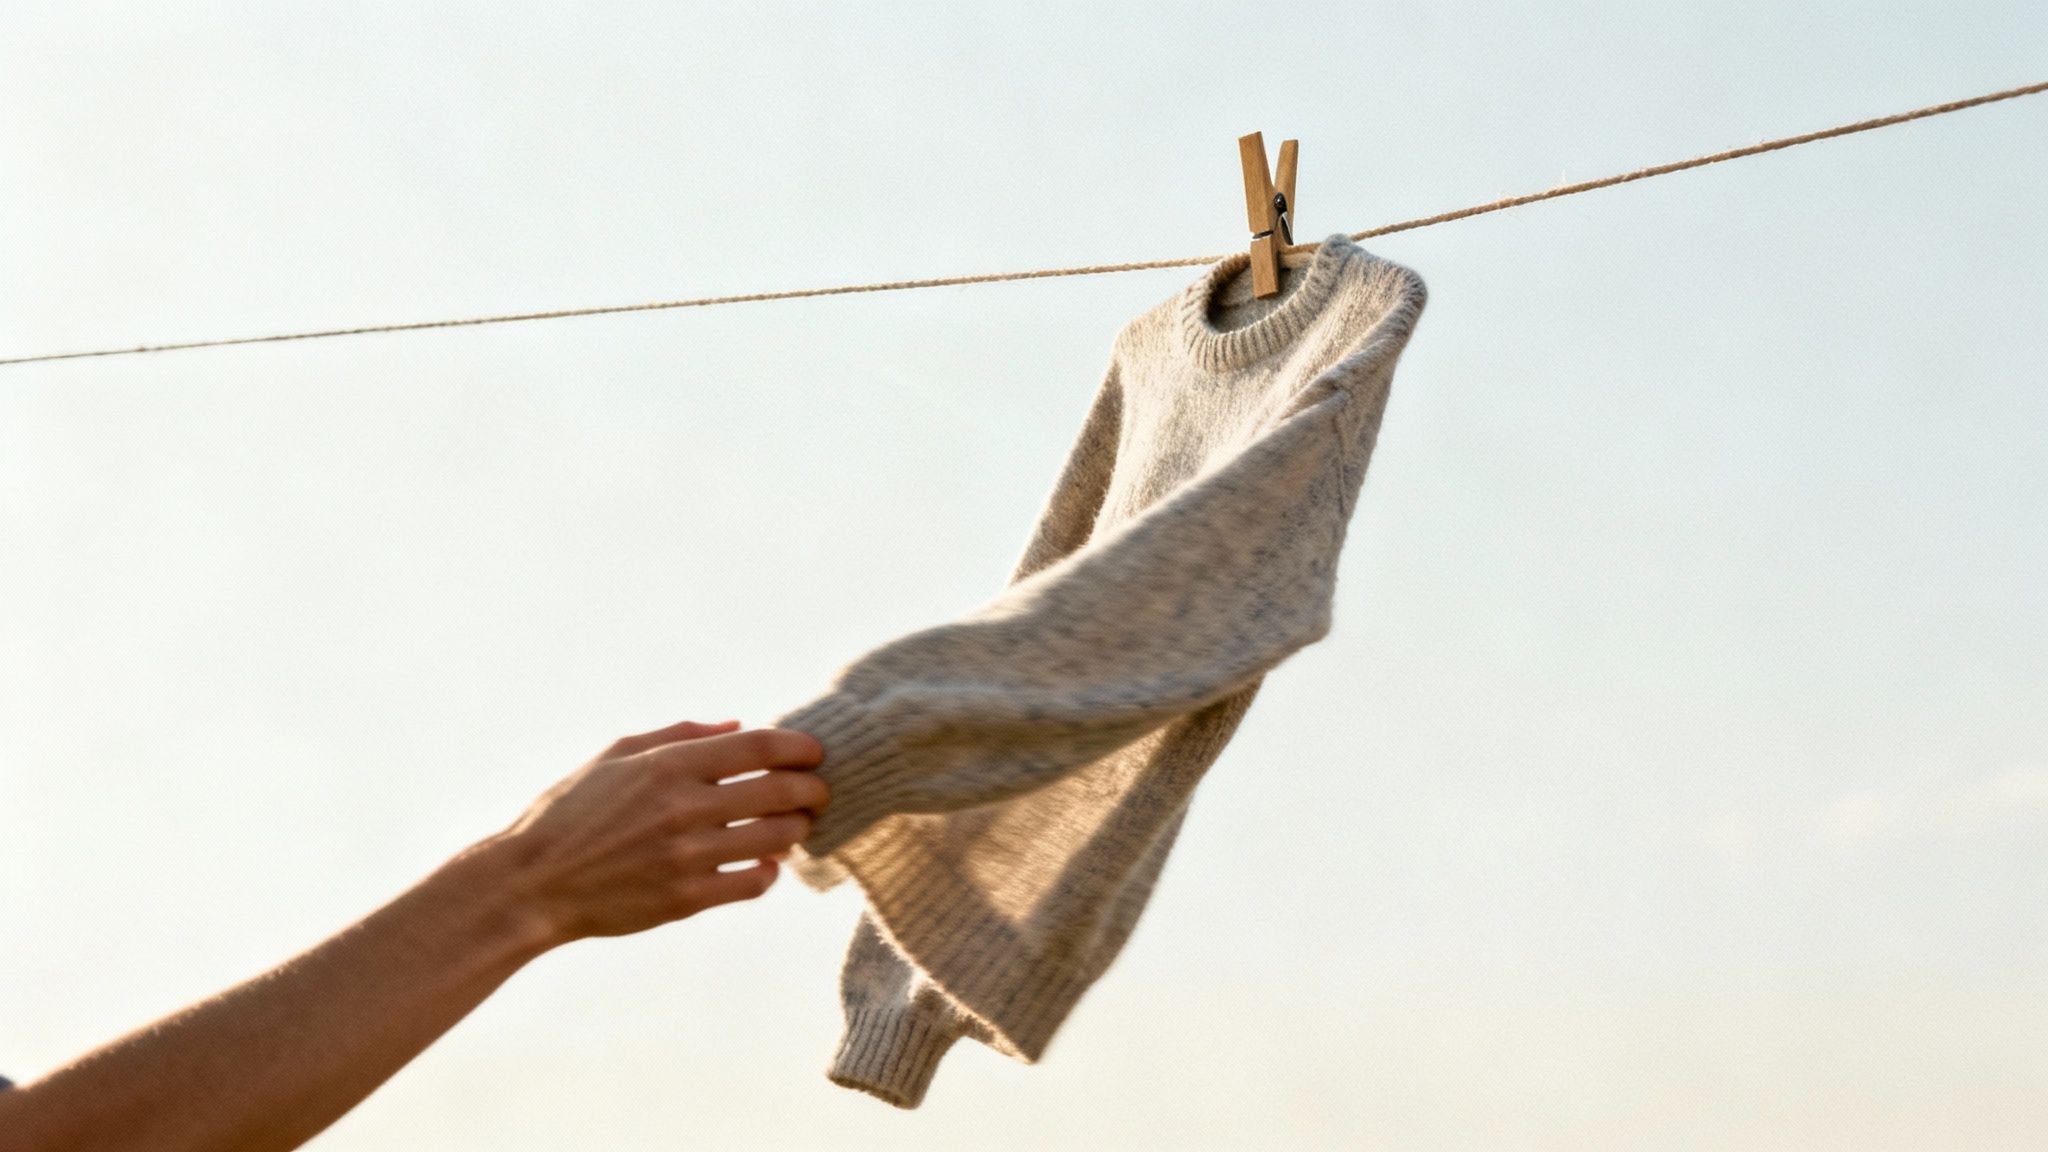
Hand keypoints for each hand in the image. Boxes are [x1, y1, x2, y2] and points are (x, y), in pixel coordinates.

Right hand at [483, 718, 828, 946]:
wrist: (533, 884)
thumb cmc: (572, 813)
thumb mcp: (615, 756)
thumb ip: (680, 735)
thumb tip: (738, 725)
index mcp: (666, 765)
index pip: (759, 746)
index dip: (800, 747)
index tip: (815, 753)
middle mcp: (682, 807)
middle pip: (779, 791)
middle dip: (812, 789)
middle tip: (819, 791)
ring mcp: (686, 856)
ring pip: (775, 838)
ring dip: (797, 830)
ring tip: (796, 826)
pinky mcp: (685, 899)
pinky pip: (753, 883)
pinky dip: (769, 872)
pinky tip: (766, 864)